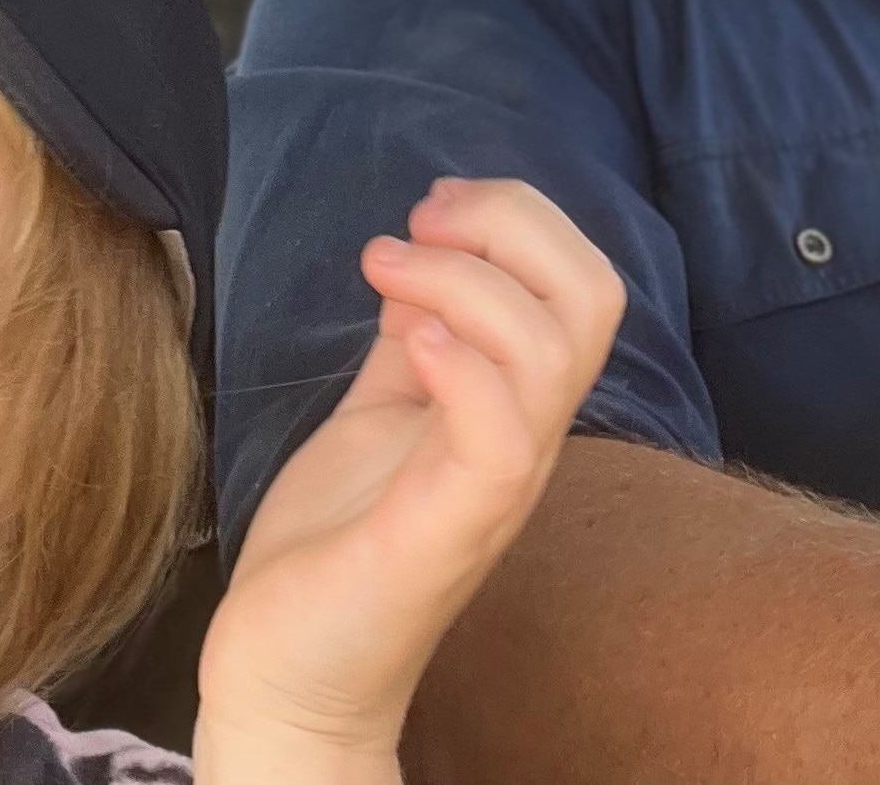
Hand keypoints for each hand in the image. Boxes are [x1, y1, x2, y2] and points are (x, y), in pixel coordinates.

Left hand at [195, 177, 623, 783]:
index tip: (429, 209)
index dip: (519, 218)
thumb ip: (413, 339)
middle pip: (592, 297)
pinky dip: (460, 363)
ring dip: (464, 280)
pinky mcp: (448, 529)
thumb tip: (425, 251)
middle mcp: (526, 439)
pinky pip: (501, 434)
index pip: (581, 283)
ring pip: (552, 350)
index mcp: (515, 405)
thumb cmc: (335, 545)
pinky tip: (404, 343)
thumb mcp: (379, 412)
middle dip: (511, 223)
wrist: (287, 671)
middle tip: (421, 224)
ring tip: (386, 271)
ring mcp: (496, 485)